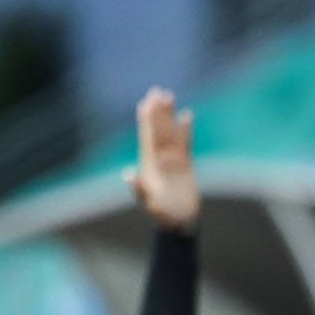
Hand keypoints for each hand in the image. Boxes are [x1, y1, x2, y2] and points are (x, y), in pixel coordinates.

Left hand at [126, 88, 198, 230]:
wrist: (179, 223)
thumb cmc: (163, 217)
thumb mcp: (149, 205)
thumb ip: (139, 190)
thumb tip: (128, 174)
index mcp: (149, 166)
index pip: (148, 138)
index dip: (147, 121)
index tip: (145, 103)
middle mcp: (159, 160)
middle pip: (158, 130)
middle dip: (158, 111)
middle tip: (157, 91)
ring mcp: (172, 161)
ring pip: (170, 133)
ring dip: (169, 115)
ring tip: (169, 96)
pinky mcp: (184, 165)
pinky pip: (185, 143)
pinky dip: (185, 129)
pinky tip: (186, 115)